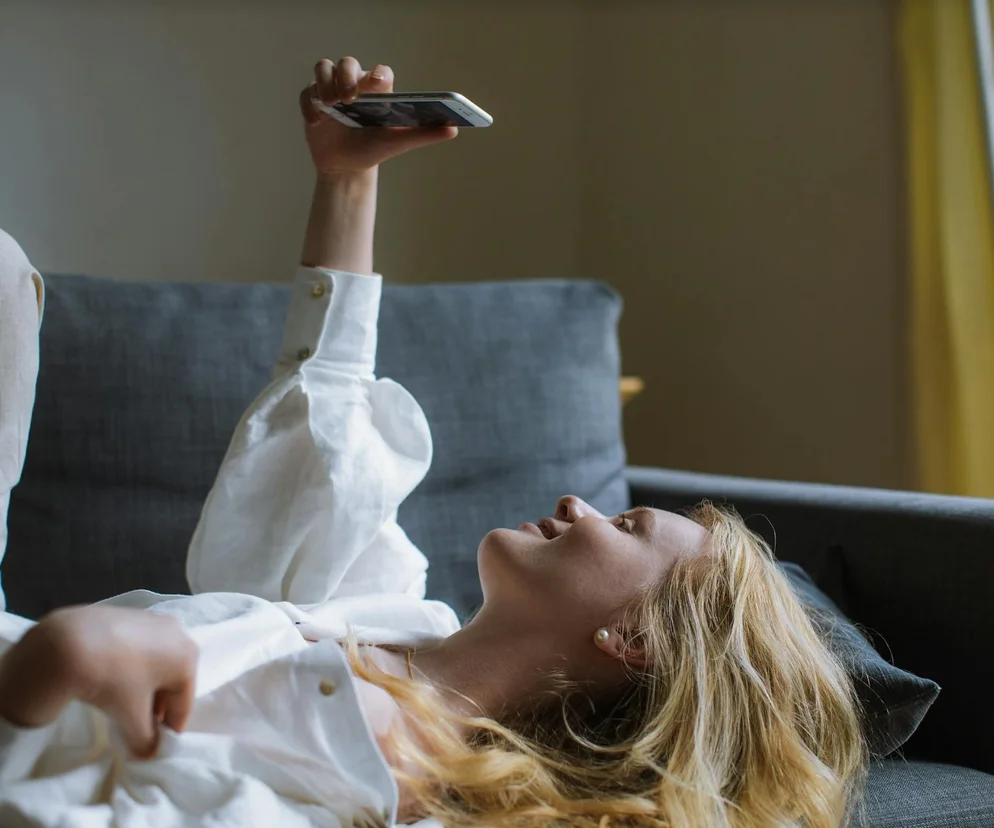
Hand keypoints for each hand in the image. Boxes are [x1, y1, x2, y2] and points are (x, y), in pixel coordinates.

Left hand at [0, 606, 197, 758]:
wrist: (69, 643)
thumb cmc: (113, 681)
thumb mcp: (132, 719)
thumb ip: (146, 741)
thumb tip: (148, 753)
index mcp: (188, 656)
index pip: (184, 704)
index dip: (170, 729)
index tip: (155, 745)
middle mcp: (177, 632)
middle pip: (170, 680)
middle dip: (156, 705)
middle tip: (136, 725)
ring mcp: (151, 620)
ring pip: (153, 662)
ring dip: (142, 685)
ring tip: (119, 702)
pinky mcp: (126, 614)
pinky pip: (135, 647)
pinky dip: (127, 665)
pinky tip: (107, 676)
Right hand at [299, 56, 457, 176]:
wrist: (348, 166)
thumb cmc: (375, 148)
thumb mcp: (399, 142)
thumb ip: (424, 134)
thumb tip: (453, 130)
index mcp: (377, 90)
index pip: (379, 73)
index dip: (378, 75)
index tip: (376, 85)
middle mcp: (354, 84)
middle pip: (347, 63)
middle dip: (347, 76)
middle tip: (349, 99)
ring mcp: (331, 90)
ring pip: (323, 68)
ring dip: (325, 83)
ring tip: (332, 106)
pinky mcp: (313, 102)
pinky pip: (307, 94)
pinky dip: (310, 106)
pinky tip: (317, 122)